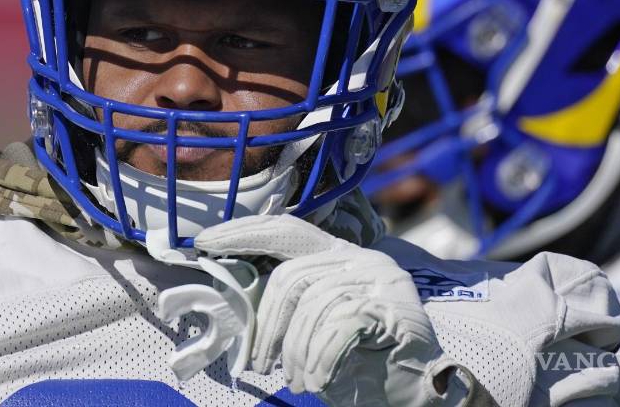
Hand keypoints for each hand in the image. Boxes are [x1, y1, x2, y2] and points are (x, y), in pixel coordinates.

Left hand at [194, 215, 479, 405]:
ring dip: (298, 352)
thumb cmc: (360, 360)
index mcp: (340, 254)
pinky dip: (322, 359)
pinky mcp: (395, 306)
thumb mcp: (317, 324)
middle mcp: (362, 258)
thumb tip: (239, 295)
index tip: (205, 241)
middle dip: (267, 326)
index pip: (286, 229)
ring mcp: (381, 279)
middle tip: (259, 364)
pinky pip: (340, 327)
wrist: (414, 391)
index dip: (244, 232)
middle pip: (293, 277)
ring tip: (300, 382)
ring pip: (313, 306)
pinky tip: (321, 380)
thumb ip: (292, 301)